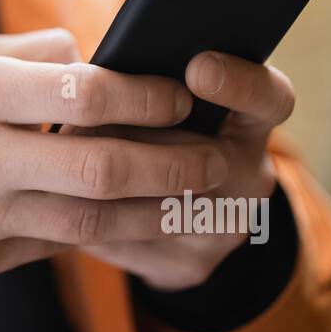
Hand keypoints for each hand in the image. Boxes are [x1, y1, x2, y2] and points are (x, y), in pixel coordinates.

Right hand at [0, 29, 223, 280]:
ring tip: (193, 196)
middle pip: (100, 167)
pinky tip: (133, 216)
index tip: (181, 94)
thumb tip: (106, 59)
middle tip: (212, 157)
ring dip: (154, 210)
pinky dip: (100, 230)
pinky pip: (57, 244)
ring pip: (90, 220)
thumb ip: (36, 55)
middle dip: (171, 164)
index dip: (145, 95)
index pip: (83, 92)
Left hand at [77, 51, 293, 289]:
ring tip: (65, 146)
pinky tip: (60, 193)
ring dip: (110, 177)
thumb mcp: (167, 99)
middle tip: (91, 114)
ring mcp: (223, 229)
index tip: (198, 66)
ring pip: (166, 205)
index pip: (270, 99)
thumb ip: (151, 79)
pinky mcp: (187, 266)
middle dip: (144, 137)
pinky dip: (93, 213)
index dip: (241, 83)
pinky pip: (133, 239)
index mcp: (250, 124)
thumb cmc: (156, 128)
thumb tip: (98, 66)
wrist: (176, 217)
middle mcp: (249, 178)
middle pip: (211, 159)